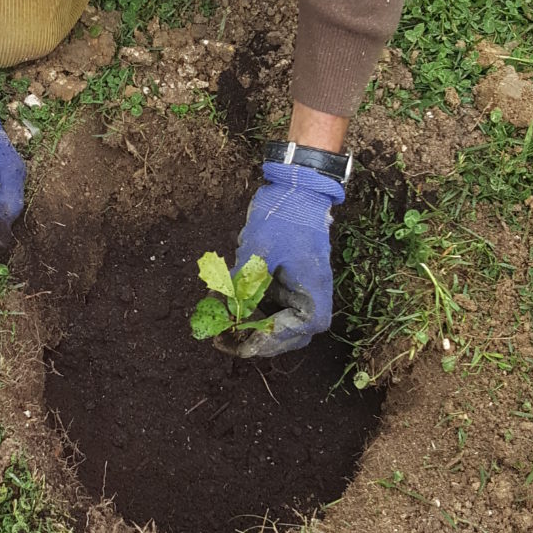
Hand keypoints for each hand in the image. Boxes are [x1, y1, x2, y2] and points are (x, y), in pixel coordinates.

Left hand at [231, 161, 344, 356]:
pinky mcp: (285, 284)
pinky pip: (267, 308)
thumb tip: (219, 307)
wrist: (296, 189)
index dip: (266, 342)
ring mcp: (298, 293)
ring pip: (275, 325)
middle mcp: (310, 299)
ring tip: (220, 327)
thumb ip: (241, 282)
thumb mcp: (259, 251)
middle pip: (285, 336)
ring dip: (248, 329)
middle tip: (222, 340)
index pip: (294, 333)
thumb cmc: (285, 218)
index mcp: (314, 296)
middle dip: (254, 341)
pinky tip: (226, 306)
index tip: (238, 342)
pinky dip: (248, 311)